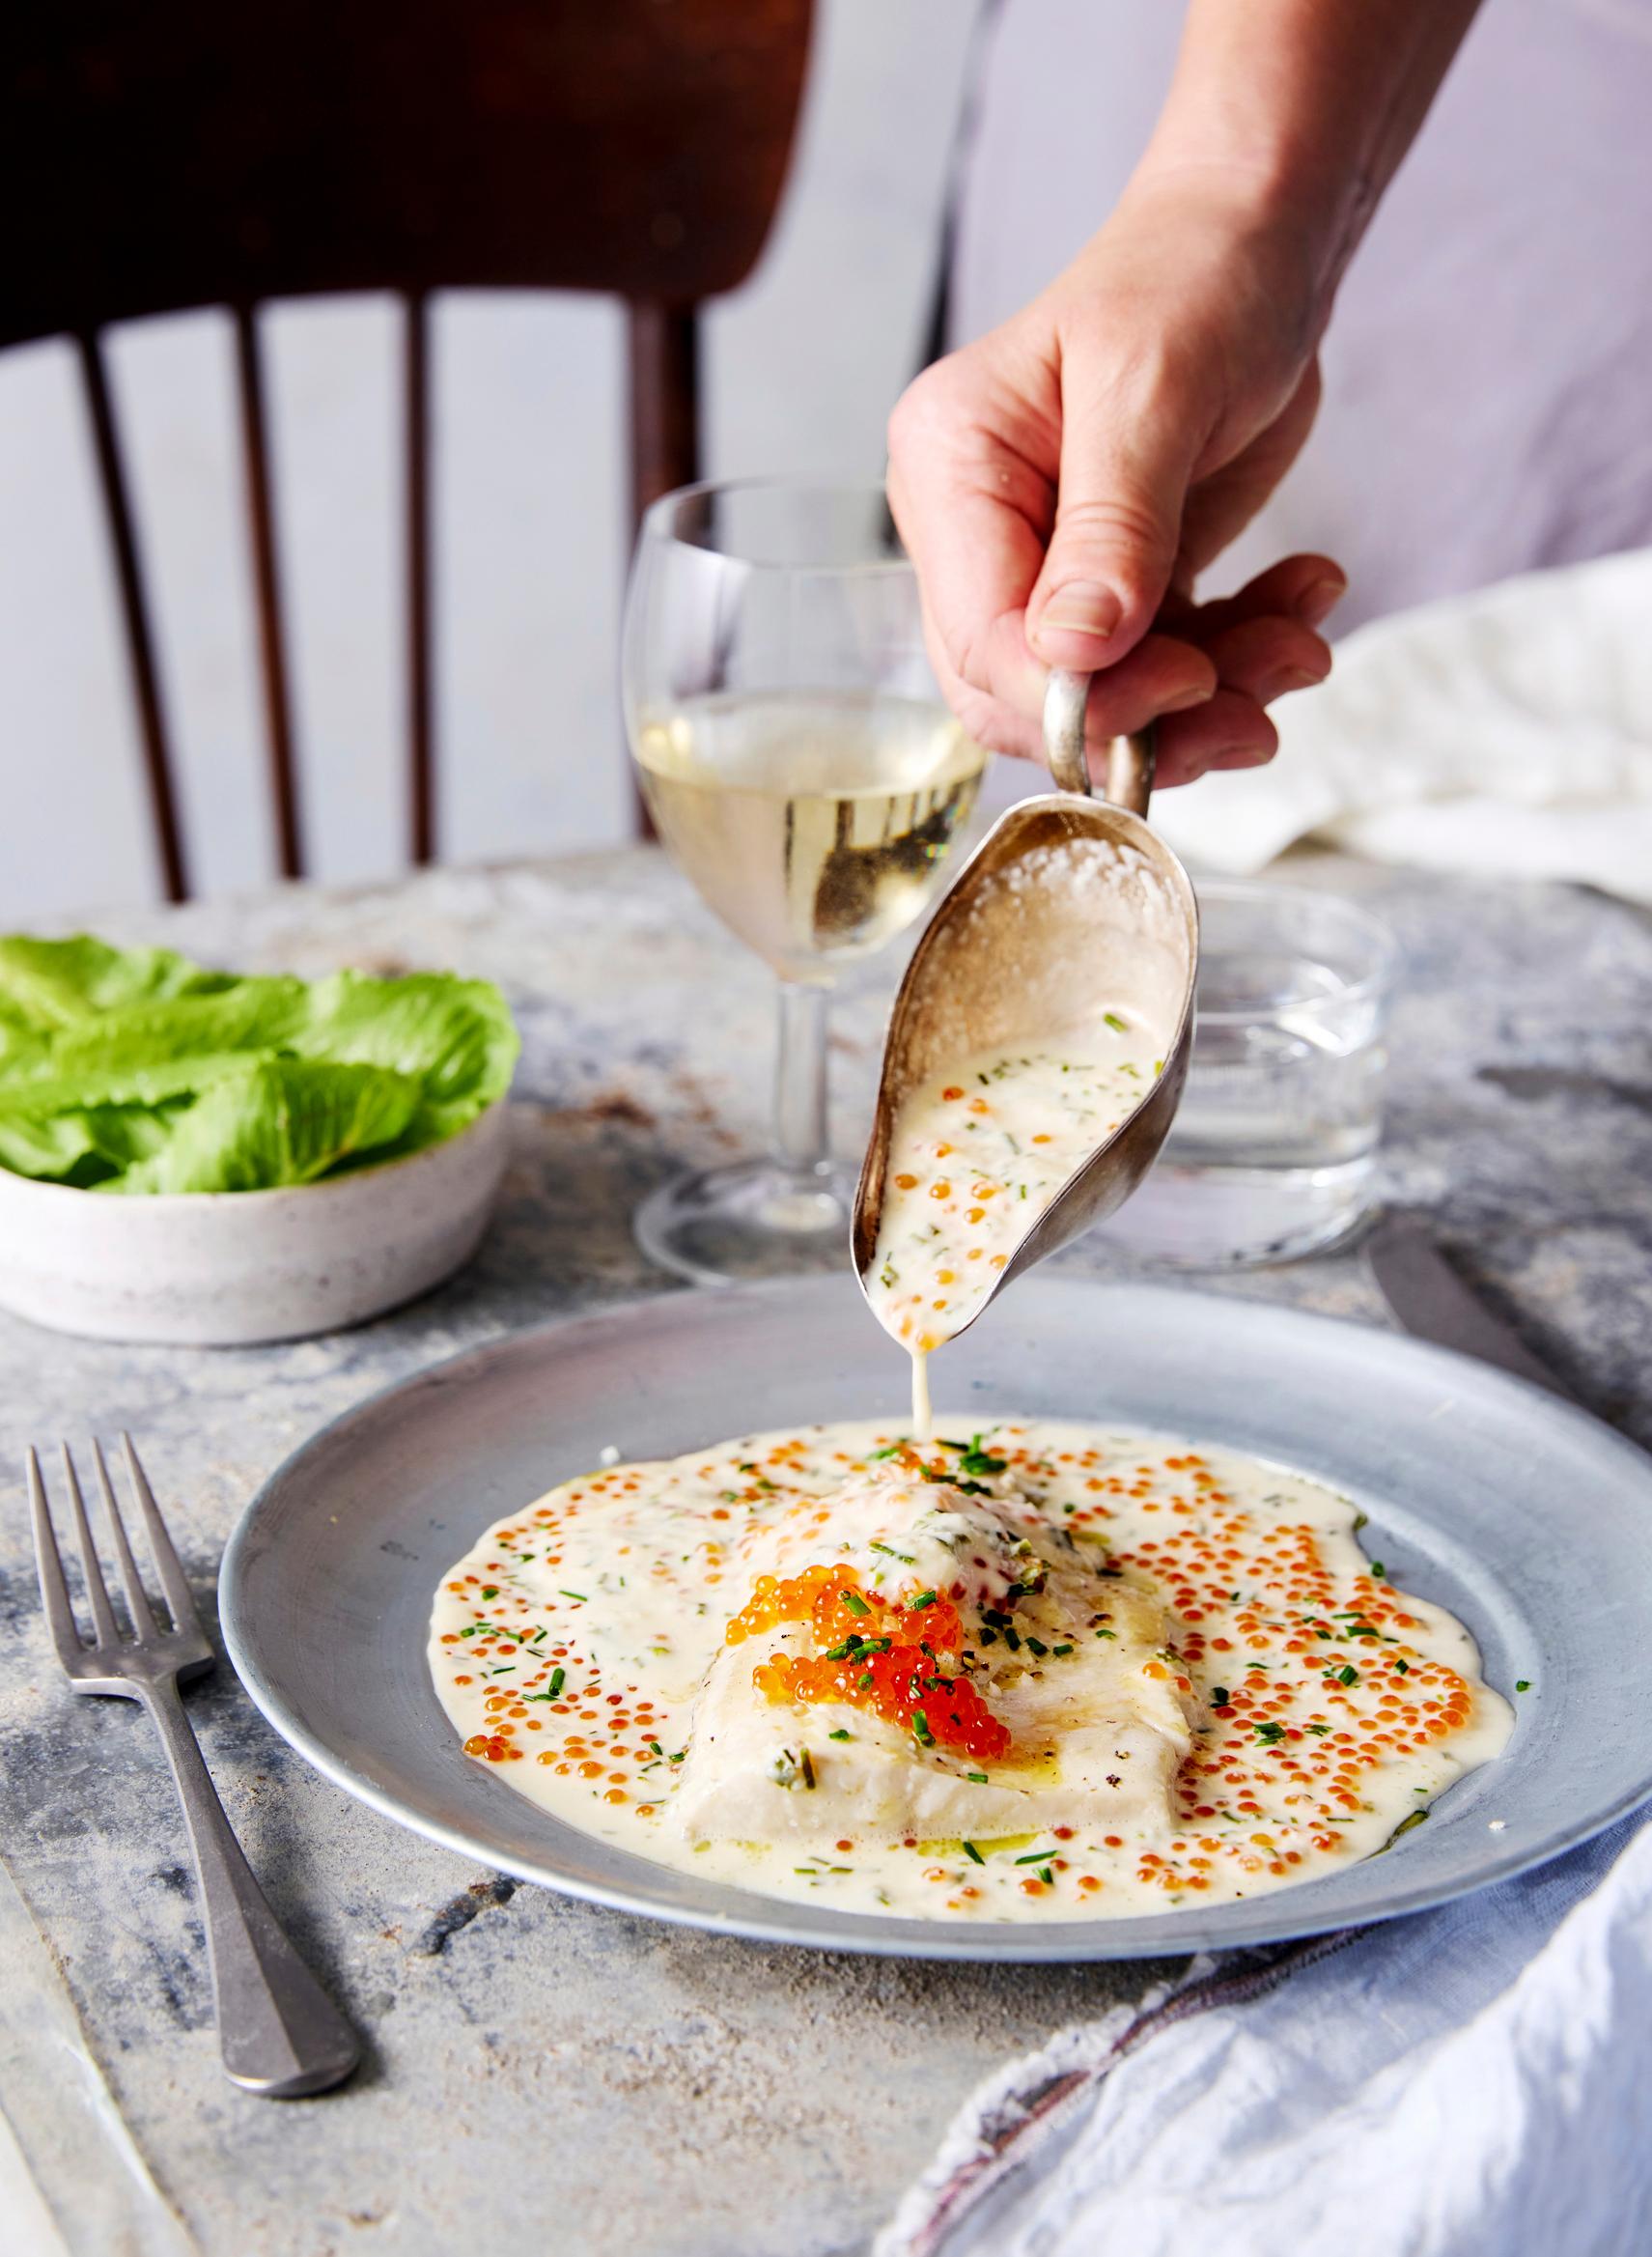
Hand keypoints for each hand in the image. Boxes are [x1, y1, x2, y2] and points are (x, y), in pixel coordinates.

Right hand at [887, 174, 1345, 786]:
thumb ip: (1114, 529)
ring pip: (1104, 700)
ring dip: (1213, 702)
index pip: (982, 639)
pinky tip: (1301, 603)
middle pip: (1027, 694)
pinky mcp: (1113, 591)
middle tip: (1257, 701)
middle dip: (1149, 718)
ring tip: (1303, 648)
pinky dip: (1238, 662)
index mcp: (951, 469)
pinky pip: (1161, 673)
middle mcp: (977, 531)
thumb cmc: (1194, 278)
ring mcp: (1042, 567)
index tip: (1191, 683)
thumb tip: (1076, 659)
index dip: (1078, 695)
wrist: (1255, 243)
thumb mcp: (1155, 390)